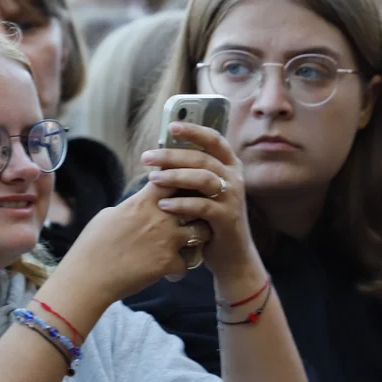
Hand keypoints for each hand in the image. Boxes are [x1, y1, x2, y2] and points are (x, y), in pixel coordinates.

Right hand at [56, 181, 208, 306]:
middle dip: (198, 208)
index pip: (174, 178)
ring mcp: (167, 240)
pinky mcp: (168, 263)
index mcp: (143, 201)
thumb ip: (131, 207)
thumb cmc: (91, 245)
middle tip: (192, 217)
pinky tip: (168, 274)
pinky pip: (186, 265)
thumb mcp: (108, 215)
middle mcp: (160, 217)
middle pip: (197, 202)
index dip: (182, 181)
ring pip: (202, 232)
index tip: (181, 188)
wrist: (88, 277)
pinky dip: (177, 271)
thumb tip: (138, 205)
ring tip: (187, 246)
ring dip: (197, 239)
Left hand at [141, 122, 260, 282]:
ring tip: (153, 179)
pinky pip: (203, 205)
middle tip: (147, 157)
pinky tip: (163, 205)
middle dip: (172, 155)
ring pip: (203, 178)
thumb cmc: (209, 220)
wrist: (231, 255)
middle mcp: (234, 178)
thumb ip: (190, 174)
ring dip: (175, 176)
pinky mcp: (228, 218)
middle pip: (202, 158)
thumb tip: (160, 155)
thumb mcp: (202, 193)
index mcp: (228, 166)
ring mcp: (233, 197)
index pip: (214, 139)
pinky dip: (181, 204)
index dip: (194, 130)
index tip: (171, 126)